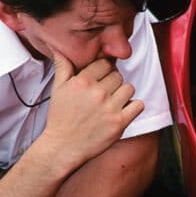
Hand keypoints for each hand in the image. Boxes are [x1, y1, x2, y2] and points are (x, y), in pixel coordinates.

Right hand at [40, 52, 143, 167]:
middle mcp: (98, 92)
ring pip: (129, 88)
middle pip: (118, 75)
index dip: (104, 70)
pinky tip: (123, 110)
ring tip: (113, 102)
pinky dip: (134, 106)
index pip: (105, 64)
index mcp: (83, 81)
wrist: (63, 147)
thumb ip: (63, 67)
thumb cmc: (60, 118)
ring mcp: (110, 108)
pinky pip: (138, 105)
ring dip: (123, 94)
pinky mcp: (119, 123)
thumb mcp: (57, 89)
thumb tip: (59, 49)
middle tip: (104, 93)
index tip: (100, 78)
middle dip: (112, 83)